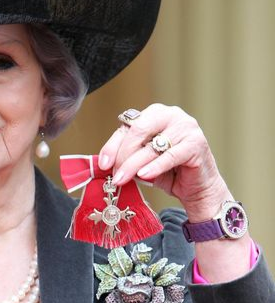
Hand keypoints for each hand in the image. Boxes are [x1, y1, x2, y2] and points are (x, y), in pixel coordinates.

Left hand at [98, 103, 231, 222]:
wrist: (198, 188)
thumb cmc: (169, 172)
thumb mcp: (141, 163)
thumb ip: (126, 157)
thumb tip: (104, 163)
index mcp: (154, 114)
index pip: (127, 127)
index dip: (112, 146)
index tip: (103, 164)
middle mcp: (170, 114)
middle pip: (138, 130)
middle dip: (123, 154)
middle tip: (115, 174)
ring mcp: (186, 127)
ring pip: (152, 145)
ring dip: (134, 164)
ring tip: (122, 179)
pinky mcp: (196, 143)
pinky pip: (170, 155)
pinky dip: (155, 166)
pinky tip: (144, 175)